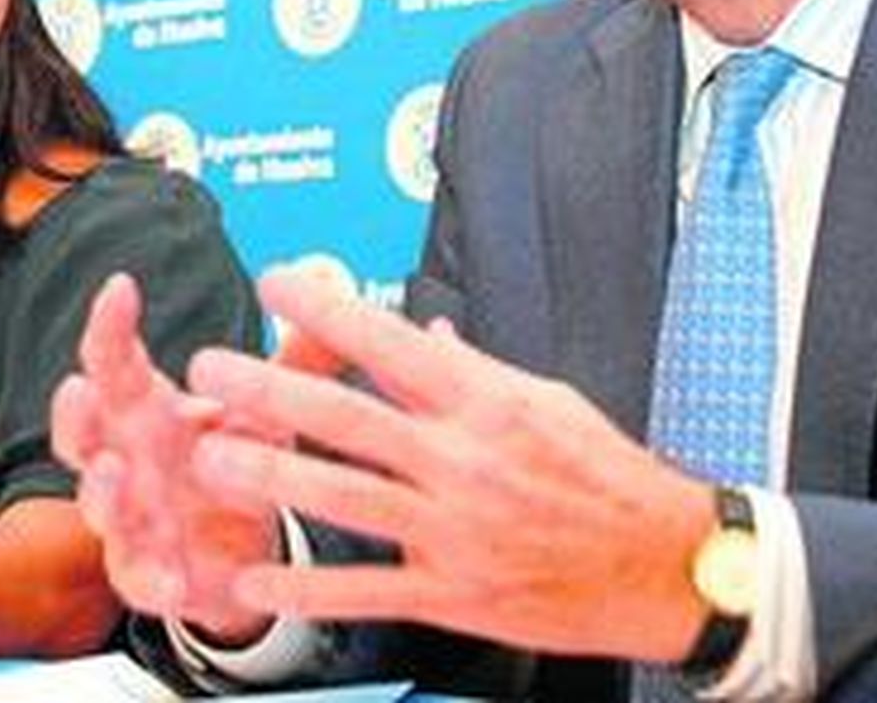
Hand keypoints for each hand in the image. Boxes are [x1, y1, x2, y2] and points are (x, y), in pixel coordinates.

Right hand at [52, 272, 283, 641]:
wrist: (245, 555)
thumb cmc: (238, 463)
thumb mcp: (266, 408)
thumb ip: (293, 358)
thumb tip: (326, 279)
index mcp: (148, 409)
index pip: (114, 360)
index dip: (110, 324)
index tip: (121, 287)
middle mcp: (126, 458)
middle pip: (81, 432)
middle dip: (73, 413)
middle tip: (79, 389)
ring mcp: (131, 519)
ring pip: (97, 505)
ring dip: (100, 491)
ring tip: (113, 474)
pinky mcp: (149, 575)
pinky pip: (139, 582)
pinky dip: (152, 580)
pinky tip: (172, 580)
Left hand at [183, 272, 717, 663]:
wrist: (667, 565)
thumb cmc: (609, 477)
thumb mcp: (549, 399)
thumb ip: (476, 370)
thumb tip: (430, 336)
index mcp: (486, 401)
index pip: (391, 340)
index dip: (325, 309)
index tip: (278, 284)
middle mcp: (464, 459)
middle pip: (349, 416)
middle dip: (269, 390)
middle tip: (211, 368)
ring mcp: (456, 529)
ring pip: (344, 498)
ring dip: (270, 477)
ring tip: (209, 459)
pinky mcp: (454, 593)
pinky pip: (367, 590)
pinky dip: (307, 591)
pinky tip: (257, 583)